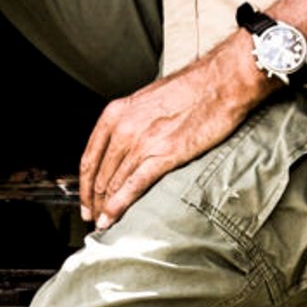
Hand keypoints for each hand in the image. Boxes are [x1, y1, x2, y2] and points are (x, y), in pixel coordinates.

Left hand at [78, 44, 265, 228]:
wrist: (222, 81)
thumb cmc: (193, 88)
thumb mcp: (149, 100)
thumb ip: (133, 122)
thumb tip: (128, 145)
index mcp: (117, 113)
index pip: (90, 158)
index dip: (84, 186)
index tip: (86, 202)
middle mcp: (124, 128)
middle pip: (100, 176)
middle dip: (94, 202)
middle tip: (94, 219)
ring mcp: (142, 142)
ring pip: (114, 184)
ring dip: (106, 208)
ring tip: (104, 224)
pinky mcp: (165, 154)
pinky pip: (134, 185)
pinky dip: (120, 205)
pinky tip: (113, 218)